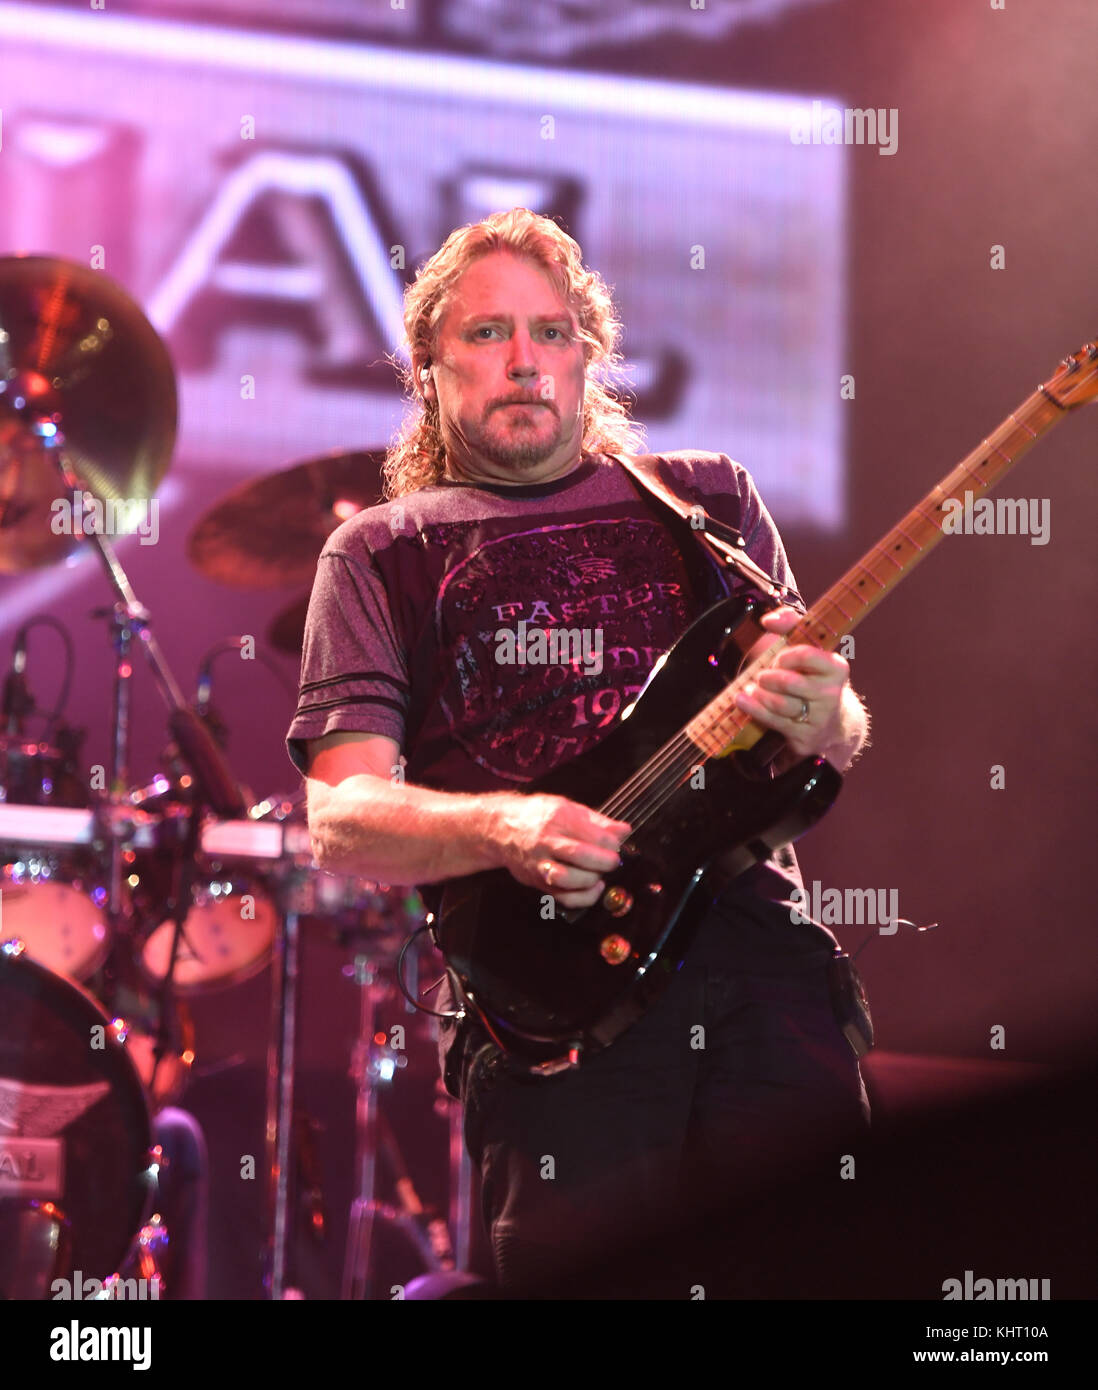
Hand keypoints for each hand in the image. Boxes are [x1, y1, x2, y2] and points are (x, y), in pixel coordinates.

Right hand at [487, 793, 630, 908]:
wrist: (500, 829)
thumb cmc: (538, 816)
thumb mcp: (567, 808)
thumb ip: (598, 821)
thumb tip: (625, 831)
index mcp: (557, 818)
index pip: (592, 834)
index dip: (612, 843)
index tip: (619, 845)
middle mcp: (546, 841)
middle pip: (580, 855)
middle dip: (604, 861)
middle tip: (614, 862)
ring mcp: (539, 863)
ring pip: (568, 879)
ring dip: (591, 880)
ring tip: (600, 875)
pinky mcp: (537, 881)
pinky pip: (562, 896)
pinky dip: (582, 898)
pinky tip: (593, 889)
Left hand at [734, 605, 849, 759]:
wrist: (832, 723)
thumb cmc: (812, 677)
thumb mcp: (809, 648)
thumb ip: (791, 624)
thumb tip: (769, 620)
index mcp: (836, 667)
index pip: (805, 655)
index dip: (785, 656)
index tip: (778, 659)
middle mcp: (831, 692)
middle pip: (789, 682)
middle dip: (768, 677)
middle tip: (763, 676)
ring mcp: (819, 716)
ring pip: (780, 704)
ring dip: (759, 695)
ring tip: (751, 688)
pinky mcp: (805, 735)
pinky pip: (774, 721)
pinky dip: (754, 709)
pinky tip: (742, 700)